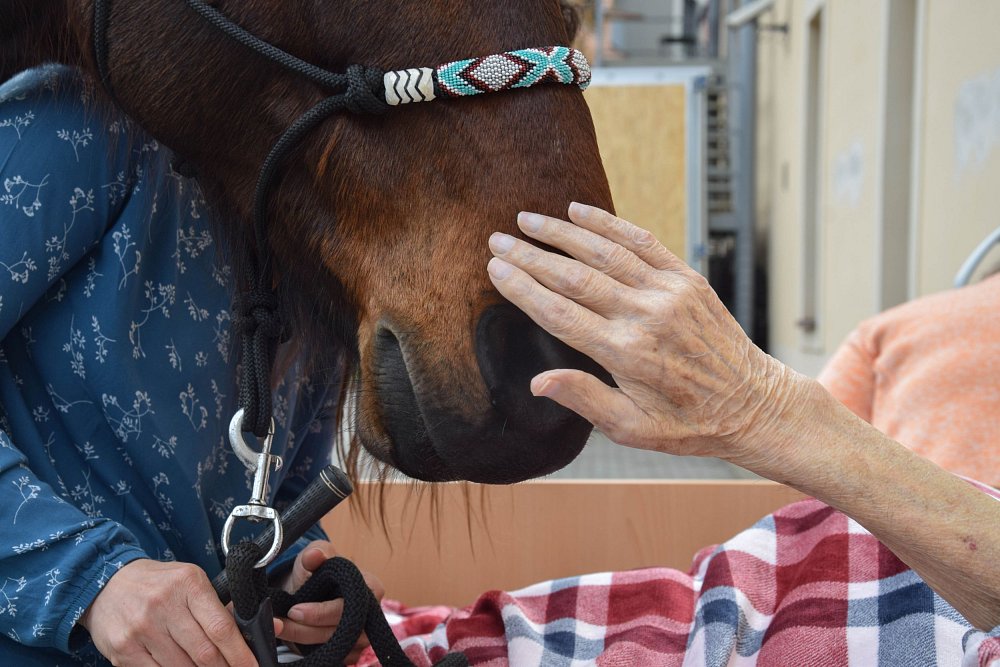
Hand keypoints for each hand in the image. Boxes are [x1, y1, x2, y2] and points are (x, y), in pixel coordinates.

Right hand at [81, 558, 257, 665]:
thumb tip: (244, 634)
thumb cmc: (157, 584)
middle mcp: (164, 605)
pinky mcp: (124, 649)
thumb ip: (214, 606)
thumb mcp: (190, 581)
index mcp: (189, 585)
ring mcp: (142, 629)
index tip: (252, 666)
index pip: (221, 627)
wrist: (107, 583)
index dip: (240, 653)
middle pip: (204, 652)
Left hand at [276, 540, 384, 660]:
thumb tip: (315, 555)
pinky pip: (332, 657)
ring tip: (280, 628)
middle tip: (281, 623)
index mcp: (371, 588)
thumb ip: (313, 555)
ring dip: (303, 639)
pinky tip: (291, 639)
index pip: (351, 605)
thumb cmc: (315, 572)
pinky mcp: (351, 652)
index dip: (322, 611)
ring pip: (335, 647)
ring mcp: (363, 636)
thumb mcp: (311, 557)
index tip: (295, 610)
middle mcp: (372, 615)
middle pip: (343, 630)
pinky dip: (309, 650)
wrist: (307, 592)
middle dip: (308, 628)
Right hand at [486, 203, 794, 467]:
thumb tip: (538, 382)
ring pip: (604, 251)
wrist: (754, 405)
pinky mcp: (687, 278)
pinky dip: (608, 223)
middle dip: (531, 255)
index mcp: (626, 354)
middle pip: (574, 276)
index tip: (495, 268)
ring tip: (526, 219)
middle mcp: (646, 315)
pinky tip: (579, 211)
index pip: (559, 312)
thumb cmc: (688, 424)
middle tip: (497, 239)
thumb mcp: (633, 429)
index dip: (522, 288)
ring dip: (561, 232)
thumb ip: (585, 399)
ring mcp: (669, 292)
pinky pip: (641, 241)